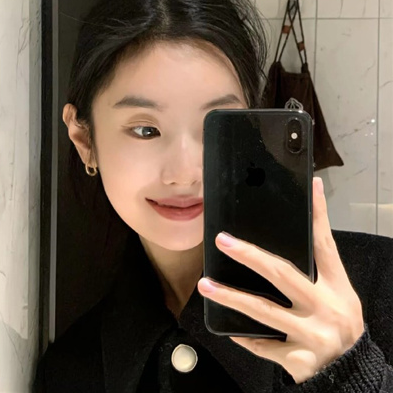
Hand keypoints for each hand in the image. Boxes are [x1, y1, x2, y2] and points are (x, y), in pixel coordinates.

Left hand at [197, 177, 364, 383]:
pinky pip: (263, 345)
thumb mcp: (338, 295)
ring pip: (263, 311)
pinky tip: (229, 328)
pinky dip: (246, 336)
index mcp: (338, 287)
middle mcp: (327, 308)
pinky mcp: (298, 360)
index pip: (324, 245)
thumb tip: (291, 239)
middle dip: (249, 256)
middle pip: (282, 274)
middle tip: (223, 241)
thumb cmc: (339, 324)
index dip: (318, 216)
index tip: (309, 187)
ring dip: (230, 297)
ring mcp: (312, 335)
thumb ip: (316, 272)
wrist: (352, 372)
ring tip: (206, 285)